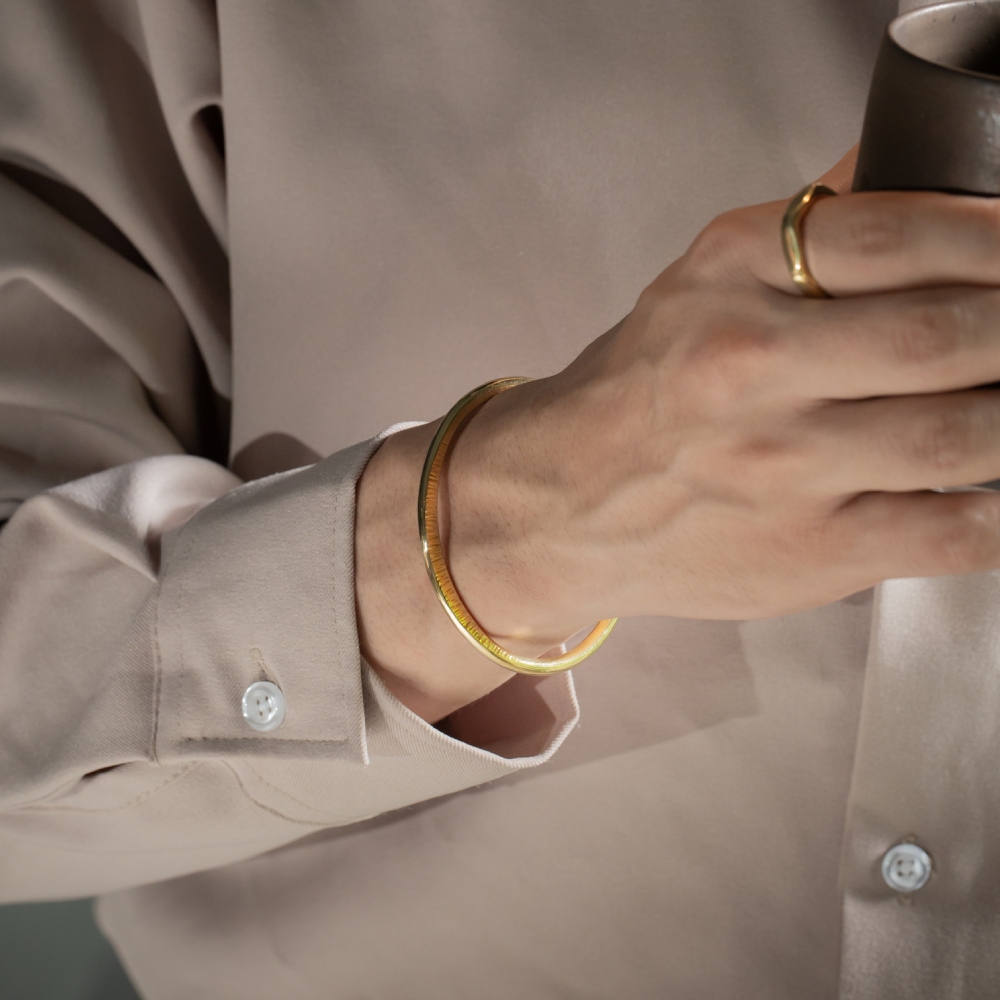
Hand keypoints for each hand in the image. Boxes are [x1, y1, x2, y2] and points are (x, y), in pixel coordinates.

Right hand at [357, 150, 999, 718]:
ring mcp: (779, 466)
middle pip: (948, 333)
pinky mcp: (805, 552)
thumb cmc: (637, 395)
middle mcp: (749, 364)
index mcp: (728, 275)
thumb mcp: (694, 285)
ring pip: (966, 434)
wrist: (555, 503)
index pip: (899, 232)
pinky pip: (952, 530)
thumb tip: (906, 160)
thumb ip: (804, 230)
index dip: (995, 237)